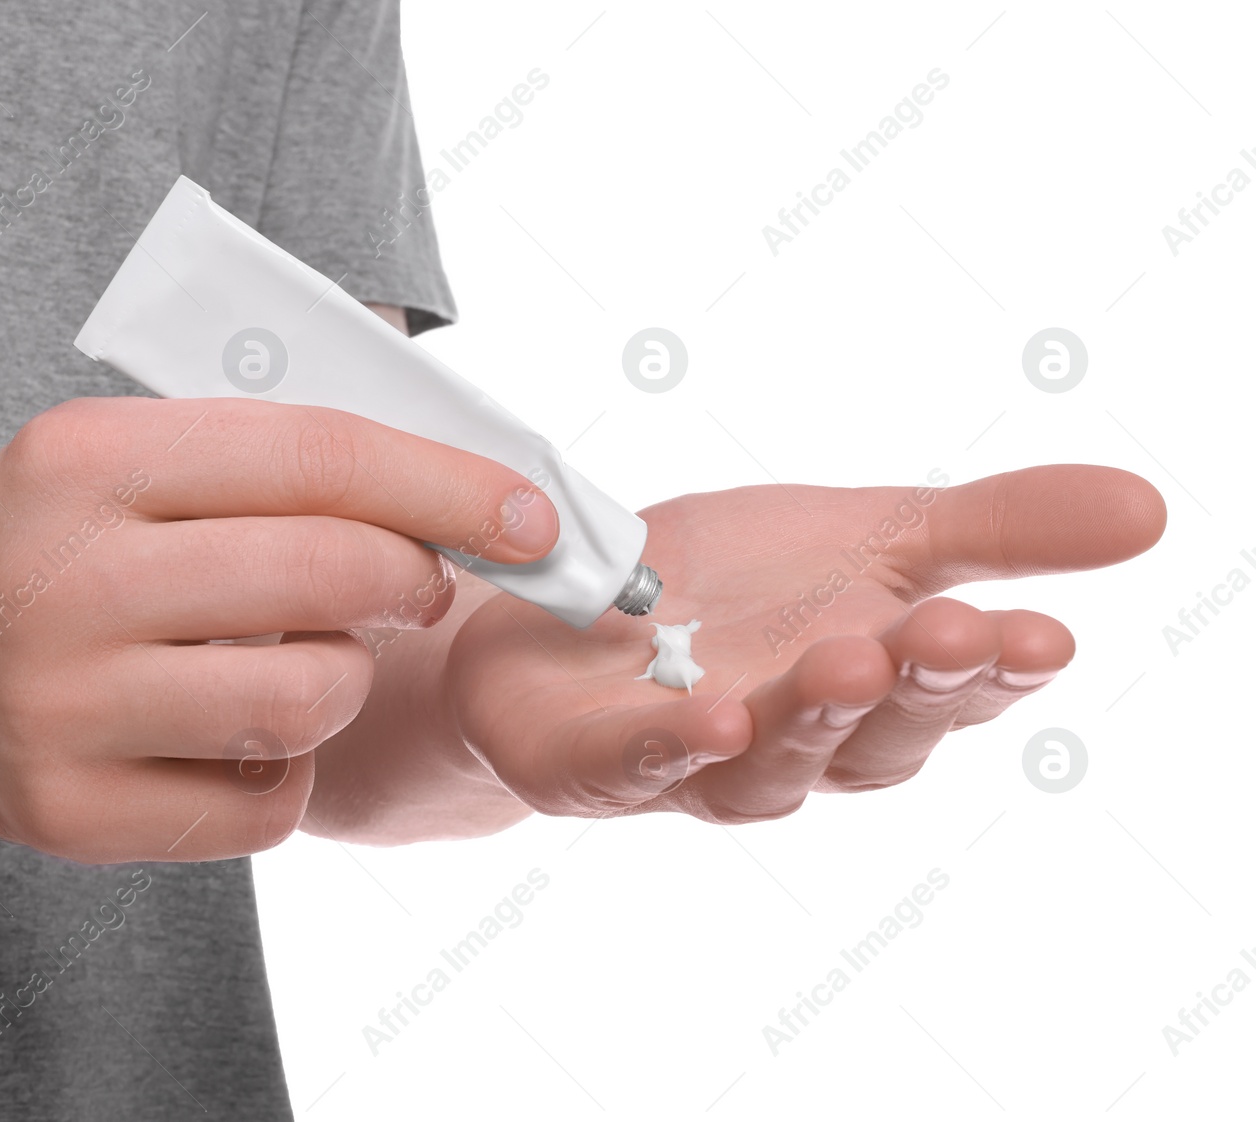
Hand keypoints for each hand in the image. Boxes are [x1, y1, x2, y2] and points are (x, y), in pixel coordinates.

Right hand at [0, 396, 556, 861]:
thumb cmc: (59, 544)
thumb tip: (464, 486)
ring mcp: (64, 708)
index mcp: (91, 459)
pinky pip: (268, 804)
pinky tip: (239, 734)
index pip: (320, 456)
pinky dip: (290, 769)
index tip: (534, 514)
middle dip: (413, 577)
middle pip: (331, 576)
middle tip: (416, 581)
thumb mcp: (132, 456)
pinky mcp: (73, 815)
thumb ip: (276, 459)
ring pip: (312, 699)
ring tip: (301, 659)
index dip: (451, 486)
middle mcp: (68, 582)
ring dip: (346, 679)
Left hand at [445, 465, 1164, 822]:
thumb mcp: (866, 534)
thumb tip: (1147, 508)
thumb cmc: (723, 588)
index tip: (1043, 634)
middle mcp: (797, 741)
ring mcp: (696, 765)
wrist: (560, 609)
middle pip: (872, 737)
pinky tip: (702, 724)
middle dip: (911, 686)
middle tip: (944, 630)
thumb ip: (992, 529)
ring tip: (842, 663)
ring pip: (768, 764)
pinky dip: (667, 752)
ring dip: (807, 719)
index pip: (953, 689)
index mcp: (872, 686)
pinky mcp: (593, 767)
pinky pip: (633, 769)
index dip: (996, 668)